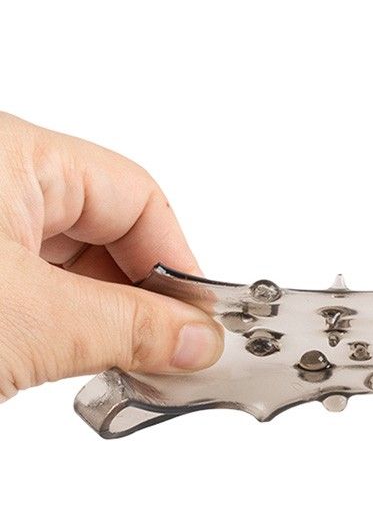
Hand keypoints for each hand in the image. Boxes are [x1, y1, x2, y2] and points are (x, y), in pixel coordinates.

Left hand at [0, 112, 223, 402]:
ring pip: (69, 269)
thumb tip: (198, 338)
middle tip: (171, 355)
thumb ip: (126, 328)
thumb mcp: (27, 319)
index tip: (203, 322)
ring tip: (123, 367)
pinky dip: (60, 331)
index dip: (177, 263)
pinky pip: (32, 294)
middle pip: (107, 233)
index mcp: (13, 155)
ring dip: (101, 321)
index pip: (135, 198)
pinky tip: (71, 364)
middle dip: (141, 299)